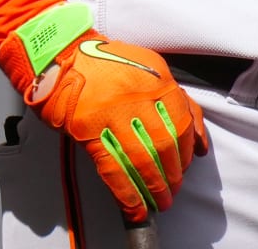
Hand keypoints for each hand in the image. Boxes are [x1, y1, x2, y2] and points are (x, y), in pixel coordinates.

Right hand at [0, 5, 208, 221]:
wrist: (62, 53)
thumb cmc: (104, 61)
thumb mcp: (147, 67)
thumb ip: (172, 96)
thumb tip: (195, 133)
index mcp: (157, 78)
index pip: (182, 120)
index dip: (188, 149)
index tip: (189, 164)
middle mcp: (139, 94)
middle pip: (165, 143)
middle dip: (173, 173)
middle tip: (174, 189)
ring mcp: (114, 112)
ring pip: (143, 158)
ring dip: (153, 186)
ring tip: (159, 201)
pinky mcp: (90, 128)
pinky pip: (114, 166)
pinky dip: (126, 191)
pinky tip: (134, 205)